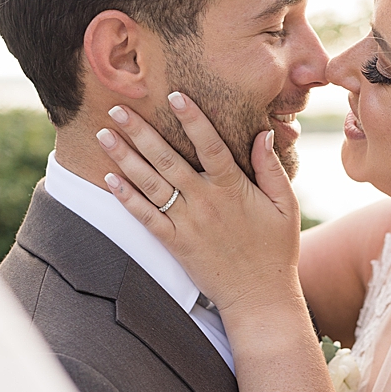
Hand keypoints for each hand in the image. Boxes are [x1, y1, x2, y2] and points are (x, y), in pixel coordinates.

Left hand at [97, 93, 302, 314]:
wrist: (259, 296)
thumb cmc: (276, 249)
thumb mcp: (285, 205)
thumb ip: (271, 168)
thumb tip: (262, 133)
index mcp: (233, 189)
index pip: (210, 145)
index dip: (192, 119)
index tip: (174, 95)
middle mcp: (205, 202)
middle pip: (168, 160)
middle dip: (141, 132)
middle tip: (118, 108)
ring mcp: (187, 223)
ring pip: (150, 184)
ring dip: (125, 158)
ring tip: (105, 135)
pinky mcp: (174, 244)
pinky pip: (145, 217)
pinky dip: (126, 198)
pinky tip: (110, 179)